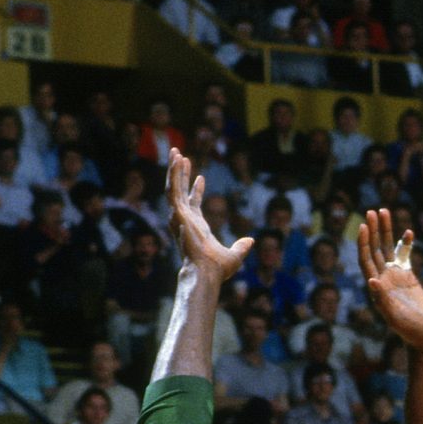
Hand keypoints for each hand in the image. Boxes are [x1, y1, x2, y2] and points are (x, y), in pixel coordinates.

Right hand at [165, 151, 249, 280]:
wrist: (207, 271)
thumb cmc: (217, 268)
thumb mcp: (234, 255)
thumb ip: (241, 247)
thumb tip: (250, 241)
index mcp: (196, 226)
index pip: (193, 204)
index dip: (196, 190)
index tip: (201, 177)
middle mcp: (185, 219)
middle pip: (180, 192)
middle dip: (179, 174)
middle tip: (180, 157)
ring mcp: (179, 216)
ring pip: (173, 187)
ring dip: (174, 169)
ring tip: (175, 152)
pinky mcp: (177, 214)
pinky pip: (173, 190)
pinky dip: (174, 175)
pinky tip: (177, 160)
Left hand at [359, 208, 422, 348]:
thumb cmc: (410, 330)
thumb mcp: (395, 316)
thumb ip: (383, 299)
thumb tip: (371, 280)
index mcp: (377, 287)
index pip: (366, 259)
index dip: (364, 242)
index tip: (364, 225)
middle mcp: (383, 278)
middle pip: (374, 249)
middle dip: (373, 230)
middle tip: (372, 211)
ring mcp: (395, 276)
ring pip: (387, 249)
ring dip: (385, 231)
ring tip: (384, 212)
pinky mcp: (408, 277)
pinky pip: (404, 256)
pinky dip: (405, 244)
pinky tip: (407, 231)